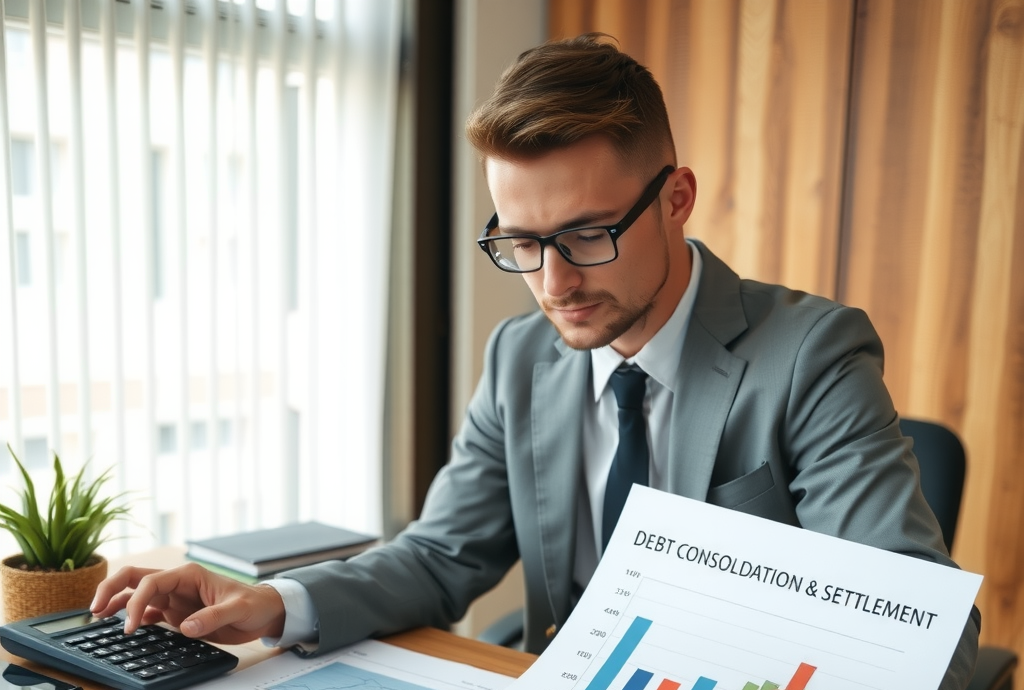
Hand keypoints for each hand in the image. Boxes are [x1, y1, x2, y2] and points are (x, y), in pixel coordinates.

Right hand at [90, 563, 285, 644]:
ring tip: (96, 618)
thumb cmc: (254, 604)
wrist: (264, 613)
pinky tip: (119, 628)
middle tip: (94, 610)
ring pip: (136, 595)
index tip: (131, 627)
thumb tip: (187, 627)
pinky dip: (131, 618)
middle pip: (134, 578)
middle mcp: (176, 583)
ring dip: (116, 603)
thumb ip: (214, 617)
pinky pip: (147, 612)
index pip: (151, 582)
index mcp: (188, 574)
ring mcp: (174, 598)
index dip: (136, 603)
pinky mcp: (175, 613)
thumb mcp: (238, 609)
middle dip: (111, 590)